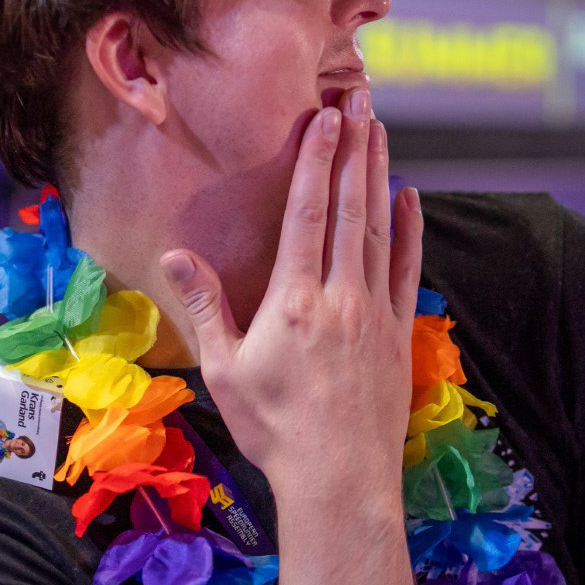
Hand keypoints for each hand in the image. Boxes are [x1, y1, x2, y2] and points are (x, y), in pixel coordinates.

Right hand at [159, 90, 422, 492]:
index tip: (326, 118)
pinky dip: (408, 229)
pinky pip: (404, 267)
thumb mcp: (226, 371)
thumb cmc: (274, 430)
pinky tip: (408, 197)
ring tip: (381, 132)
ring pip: (380, 229)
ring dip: (380, 176)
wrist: (340, 482)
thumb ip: (206, 307)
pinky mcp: (396, 333)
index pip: (308, 214)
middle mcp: (340, 296)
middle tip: (360, 102)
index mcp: (294, 301)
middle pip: (349, 208)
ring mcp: (374, 312)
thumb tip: (175, 256)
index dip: (317, 160)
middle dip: (354, 151)